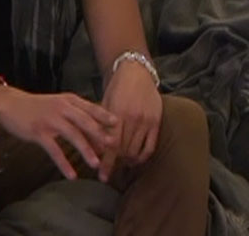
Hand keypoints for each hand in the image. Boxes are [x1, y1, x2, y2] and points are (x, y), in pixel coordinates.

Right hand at [0, 87, 118, 179]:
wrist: (9, 104)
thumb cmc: (36, 107)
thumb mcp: (58, 104)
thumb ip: (75, 114)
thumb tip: (96, 131)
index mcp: (68, 100)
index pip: (91, 108)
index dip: (105, 117)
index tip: (119, 126)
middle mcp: (62, 108)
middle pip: (85, 121)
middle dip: (100, 135)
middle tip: (114, 147)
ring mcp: (50, 120)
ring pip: (73, 136)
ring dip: (86, 150)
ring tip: (96, 164)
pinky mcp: (39, 132)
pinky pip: (54, 150)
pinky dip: (64, 163)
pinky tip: (72, 175)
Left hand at [99, 60, 161, 179]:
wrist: (136, 72)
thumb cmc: (117, 88)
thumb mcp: (105, 104)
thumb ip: (100, 125)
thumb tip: (91, 148)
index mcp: (117, 113)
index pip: (111, 145)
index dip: (107, 163)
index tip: (102, 176)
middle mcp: (133, 119)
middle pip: (124, 151)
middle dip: (116, 162)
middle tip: (110, 168)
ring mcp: (146, 121)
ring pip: (136, 151)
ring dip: (127, 160)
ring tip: (121, 163)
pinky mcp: (156, 122)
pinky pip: (150, 147)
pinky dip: (142, 157)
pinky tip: (135, 159)